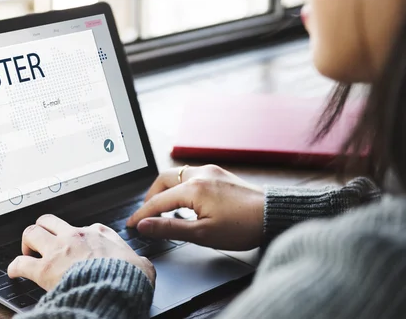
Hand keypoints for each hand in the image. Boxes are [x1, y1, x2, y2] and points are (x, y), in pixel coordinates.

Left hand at [8, 214, 155, 290]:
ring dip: (27, 242)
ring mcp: (58, 250)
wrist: (115, 289)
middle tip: (43, 241)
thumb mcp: (142, 265)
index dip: (77, 236)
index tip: (76, 245)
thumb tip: (143, 266)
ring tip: (27, 252)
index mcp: (99, 233)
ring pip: (32, 232)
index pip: (83, 227)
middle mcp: (75, 236)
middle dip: (43, 229)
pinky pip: (20, 263)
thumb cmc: (128, 278)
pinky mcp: (45, 269)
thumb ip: (138, 261)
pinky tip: (14, 272)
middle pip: (49, 220)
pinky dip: (14, 267)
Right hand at [126, 165, 263, 250]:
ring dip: (166, 190)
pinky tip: (185, 201)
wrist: (273, 215)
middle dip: (151, 196)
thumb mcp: (202, 234)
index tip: (131, 224)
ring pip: (177, 175)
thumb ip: (170, 228)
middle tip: (147, 214)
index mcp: (193, 188)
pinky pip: (192, 175)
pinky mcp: (220, 174)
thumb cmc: (243, 226)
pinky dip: (181, 186)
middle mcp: (200, 174)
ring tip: (164, 209)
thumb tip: (145, 225)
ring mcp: (211, 171)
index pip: (157, 201)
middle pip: (163, 179)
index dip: (142, 214)